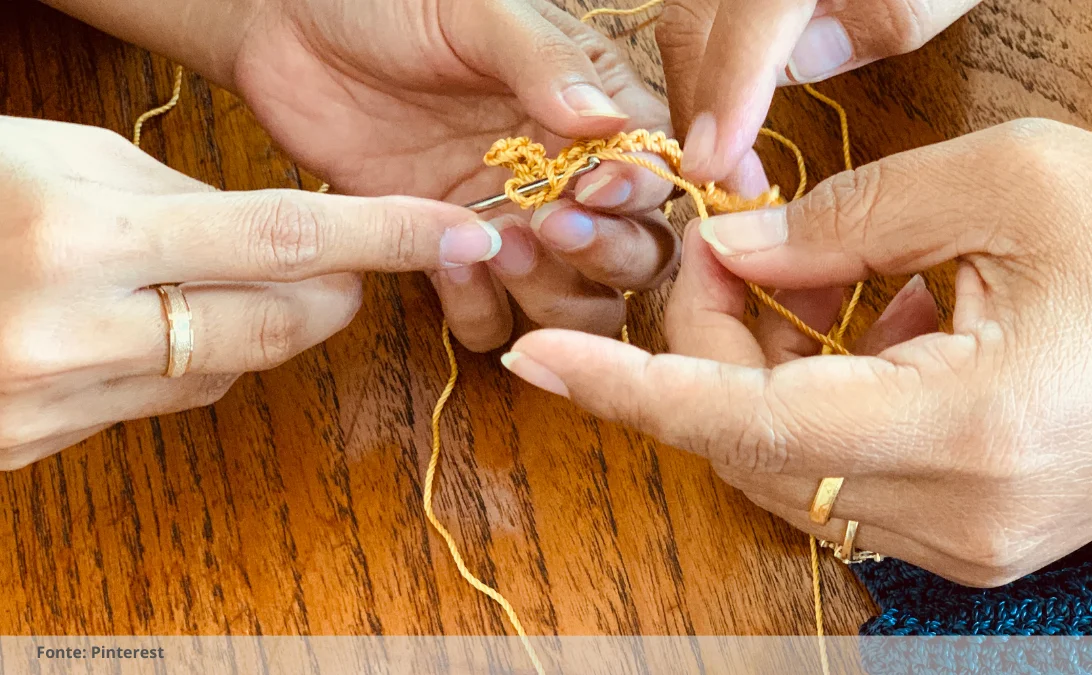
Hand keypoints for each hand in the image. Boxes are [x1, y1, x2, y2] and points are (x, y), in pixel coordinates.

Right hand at [0, 116, 499, 469]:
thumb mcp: (60, 157)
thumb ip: (181, 200)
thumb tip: (285, 238)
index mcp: (77, 231)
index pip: (284, 235)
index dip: (389, 234)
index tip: (464, 233)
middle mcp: (67, 328)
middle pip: (276, 325)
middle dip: (335, 293)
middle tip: (347, 262)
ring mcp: (45, 401)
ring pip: (224, 371)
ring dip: (259, 328)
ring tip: (224, 280)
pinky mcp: (31, 446)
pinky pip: (159, 405)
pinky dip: (186, 363)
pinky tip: (157, 326)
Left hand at [230, 0, 679, 350]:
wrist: (286, 31)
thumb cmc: (386, 3)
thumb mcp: (476, 11)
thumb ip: (545, 63)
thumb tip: (608, 122)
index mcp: (589, 105)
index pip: (651, 168)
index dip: (637, 191)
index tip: (592, 187)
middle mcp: (562, 173)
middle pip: (636, 250)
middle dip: (607, 255)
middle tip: (551, 230)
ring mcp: (509, 221)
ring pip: (575, 298)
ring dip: (552, 294)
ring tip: (499, 249)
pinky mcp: (450, 255)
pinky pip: (490, 317)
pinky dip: (479, 308)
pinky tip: (447, 261)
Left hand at [500, 119, 1091, 585]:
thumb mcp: (1008, 182)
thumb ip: (845, 219)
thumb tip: (730, 251)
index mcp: (974, 426)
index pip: (753, 422)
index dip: (634, 387)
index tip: (535, 358)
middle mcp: (957, 514)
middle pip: (750, 446)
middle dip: (697, 350)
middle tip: (713, 254)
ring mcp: (960, 545)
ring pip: (781, 471)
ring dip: (745, 380)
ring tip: (780, 287)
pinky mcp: (963, 543)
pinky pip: (832, 481)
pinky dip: (800, 408)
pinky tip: (842, 337)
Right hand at [655, 0, 979, 182]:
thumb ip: (890, 12)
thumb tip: (803, 63)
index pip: (752, 11)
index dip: (727, 92)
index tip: (711, 168)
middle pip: (694, 16)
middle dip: (699, 105)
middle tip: (729, 183)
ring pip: (691, 11)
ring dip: (701, 86)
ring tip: (730, 153)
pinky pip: (712, 7)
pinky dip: (716, 57)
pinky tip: (739, 100)